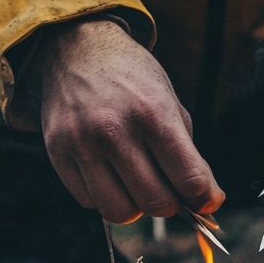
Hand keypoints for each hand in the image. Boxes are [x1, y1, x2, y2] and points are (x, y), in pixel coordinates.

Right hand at [39, 19, 223, 222]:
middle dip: (170, 204)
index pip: (189, 179)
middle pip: (156, 203)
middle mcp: (115, 130)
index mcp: (153, 113)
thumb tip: (206, 202)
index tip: (205, 202)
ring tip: (138, 184)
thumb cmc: (132, 80)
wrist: (77, 50)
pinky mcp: (58, 154)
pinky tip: (109, 173)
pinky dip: (105, 196)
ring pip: (120, 212)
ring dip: (136, 206)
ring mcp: (82, 144)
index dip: (204, 199)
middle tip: (169, 190)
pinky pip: (89, 201)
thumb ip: (188, 154)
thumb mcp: (169, 103)